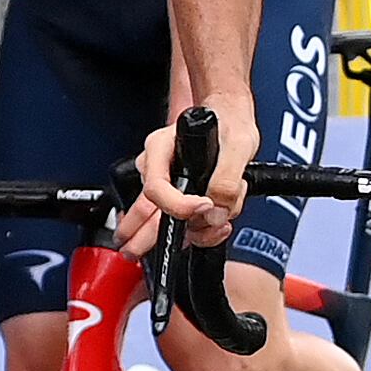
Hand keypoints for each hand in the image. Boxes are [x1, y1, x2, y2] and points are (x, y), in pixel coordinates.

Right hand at [135, 101, 254, 250]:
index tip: (205, 207)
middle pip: (144, 208)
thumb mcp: (237, 145)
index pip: (156, 188)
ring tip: (215, 229)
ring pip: (163, 219)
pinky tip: (216, 227)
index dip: (178, 206)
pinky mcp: (180, 195)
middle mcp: (158, 168)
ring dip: (192, 232)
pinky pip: (183, 220)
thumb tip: (216, 211)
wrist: (232, 118)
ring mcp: (167, 184)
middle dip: (141, 235)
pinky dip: (202, 228)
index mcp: (161, 148)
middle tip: (132, 252)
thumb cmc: (229, 123)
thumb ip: (228, 179)